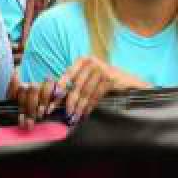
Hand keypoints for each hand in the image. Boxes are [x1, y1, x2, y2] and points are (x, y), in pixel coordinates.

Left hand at [14, 55, 143, 126]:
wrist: (126, 81)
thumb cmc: (102, 81)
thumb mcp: (87, 78)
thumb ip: (74, 84)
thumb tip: (55, 97)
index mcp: (82, 60)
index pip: (67, 75)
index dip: (59, 89)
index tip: (51, 102)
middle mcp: (91, 62)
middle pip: (76, 86)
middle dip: (69, 102)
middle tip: (64, 114)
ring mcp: (102, 69)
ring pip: (86, 92)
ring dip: (79, 107)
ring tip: (74, 117)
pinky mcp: (110, 78)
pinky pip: (96, 95)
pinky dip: (90, 106)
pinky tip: (85, 114)